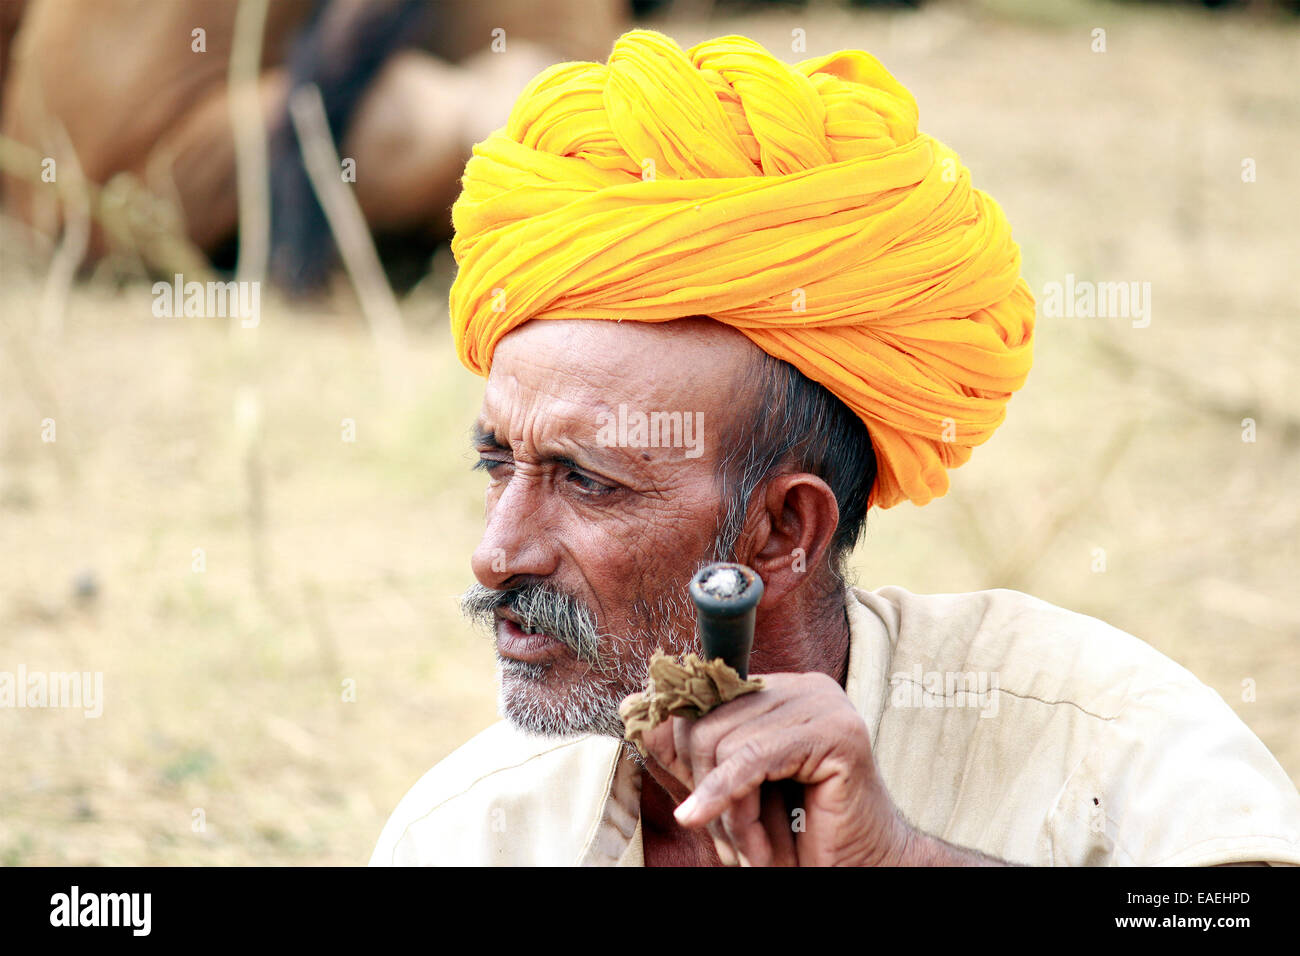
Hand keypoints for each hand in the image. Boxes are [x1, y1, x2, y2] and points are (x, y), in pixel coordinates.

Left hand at [626, 671, 912, 865]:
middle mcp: (804, 685)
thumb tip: (630, 705)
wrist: (860, 865)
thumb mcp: (729, 785)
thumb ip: (689, 748)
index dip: (685, 746)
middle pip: (711, 721)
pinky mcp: (837, 732)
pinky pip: (754, 760)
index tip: (680, 787)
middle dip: (708, 785)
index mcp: (781, 688)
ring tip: (750, 845)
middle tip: (727, 836)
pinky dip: (724, 795)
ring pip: (730, 744)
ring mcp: (825, 703)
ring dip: (729, 807)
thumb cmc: (797, 829)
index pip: (707, 699)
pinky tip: (701, 818)